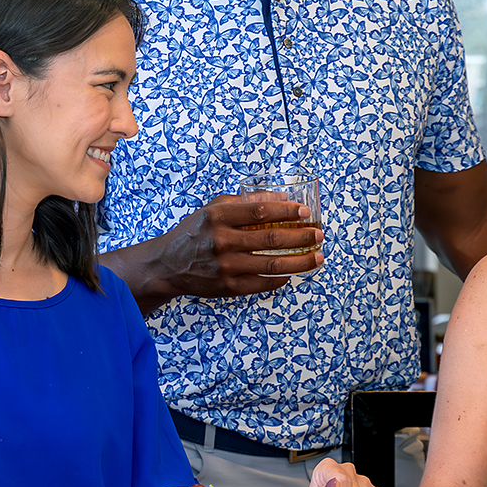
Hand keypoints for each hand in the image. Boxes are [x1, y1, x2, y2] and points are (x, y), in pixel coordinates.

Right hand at [138, 196, 323, 299]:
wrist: (168, 265)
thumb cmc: (195, 232)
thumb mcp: (213, 209)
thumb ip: (245, 202)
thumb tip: (282, 198)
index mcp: (218, 217)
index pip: (261, 211)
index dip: (287, 211)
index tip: (305, 211)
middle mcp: (221, 241)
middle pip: (272, 238)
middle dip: (301, 236)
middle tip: (319, 235)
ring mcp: (225, 267)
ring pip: (273, 264)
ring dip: (301, 261)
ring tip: (318, 257)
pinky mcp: (228, 288)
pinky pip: (263, 283)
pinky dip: (281, 278)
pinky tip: (292, 273)